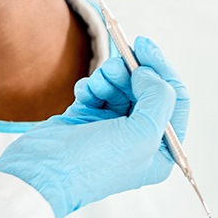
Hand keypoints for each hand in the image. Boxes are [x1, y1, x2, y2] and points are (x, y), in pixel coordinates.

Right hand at [0, 37, 188, 217]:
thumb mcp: (141, 134)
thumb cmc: (93, 164)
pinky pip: (97, 90)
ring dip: (108, 79)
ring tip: (96, 86)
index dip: (162, 70)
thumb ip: (158, 99)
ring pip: (119, 86)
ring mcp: (111, 127)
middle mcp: (138, 138)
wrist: (43, 170)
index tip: (144, 46)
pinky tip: (84, 93)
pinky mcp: (86, 118)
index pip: (174, 101)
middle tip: (114, 68)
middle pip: (144, 89)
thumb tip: (150, 72)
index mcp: (160, 150)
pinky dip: (91, 86)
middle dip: (130, 74)